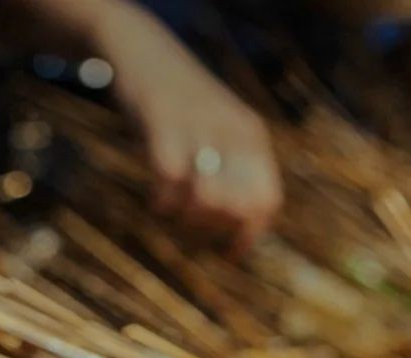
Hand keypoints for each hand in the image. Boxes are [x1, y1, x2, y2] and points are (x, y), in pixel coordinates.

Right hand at [91, 1, 282, 251]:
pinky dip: (163, 204)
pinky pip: (171, 178)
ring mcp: (200, 124)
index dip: (249, 236)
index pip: (267, 202)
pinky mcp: (163, 120)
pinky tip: (157, 203)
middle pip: (236, 209)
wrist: (143, 51)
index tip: (227, 254)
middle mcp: (233, 131)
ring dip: (188, 222)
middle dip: (212, 232)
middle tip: (190, 228)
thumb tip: (236, 249)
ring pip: (208, 200)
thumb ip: (232, 181)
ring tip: (174, 216)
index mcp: (252, 139)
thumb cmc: (181, 111)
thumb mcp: (217, 138)